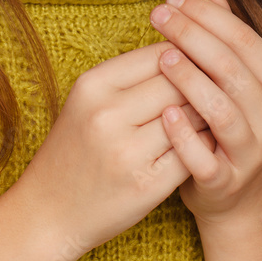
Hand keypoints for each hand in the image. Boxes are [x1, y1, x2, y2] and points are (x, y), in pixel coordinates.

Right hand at [16, 41, 213, 251]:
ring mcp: (128, 152)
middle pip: (178, 82)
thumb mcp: (89, 101)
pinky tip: (202, 143)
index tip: (196, 63)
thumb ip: (131, 75)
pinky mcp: (147, 185)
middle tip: (212, 88)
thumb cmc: (76, 148)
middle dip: (200, 83)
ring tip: (210, 113)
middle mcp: (108, 114)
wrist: (49, 211)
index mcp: (93, 85)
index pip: (159, 53)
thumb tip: (185, 49)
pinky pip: (193, 152)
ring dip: (207, 113)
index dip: (185, 56)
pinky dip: (204, 144)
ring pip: (191, 115)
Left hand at [148, 0, 261, 225]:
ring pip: (222, 110)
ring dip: (190, 80)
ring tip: (162, 57)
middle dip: (192, 36)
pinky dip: (183, 135)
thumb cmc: (227, 127)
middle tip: (159, 17)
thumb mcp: (235, 80)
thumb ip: (226, 38)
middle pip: (232, 68)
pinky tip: (163, 113)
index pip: (245, 39)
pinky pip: (204, 158)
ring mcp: (252, 153)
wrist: (236, 199)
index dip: (207, 15)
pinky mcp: (226, 182)